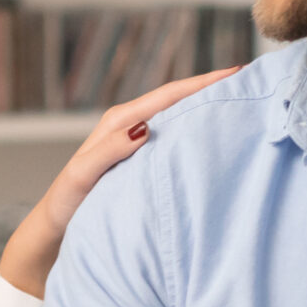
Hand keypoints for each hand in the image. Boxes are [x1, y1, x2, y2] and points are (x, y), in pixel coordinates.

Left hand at [0, 69, 237, 297]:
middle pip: (179, 102)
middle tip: (251, 83)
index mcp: (119, 123)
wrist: (55, 233)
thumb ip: (109, 151)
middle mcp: (131, 128)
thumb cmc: (66, 206)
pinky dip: (198, 136)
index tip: (236, 73)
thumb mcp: (82, 177)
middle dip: (213, 90)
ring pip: (180, 121)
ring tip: (243, 105)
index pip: (169, 96)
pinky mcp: (144, 164)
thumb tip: (145, 128)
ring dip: (208, 112)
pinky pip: (177, 143)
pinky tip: (217, 140)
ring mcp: (140, 146)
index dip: (202, 83)